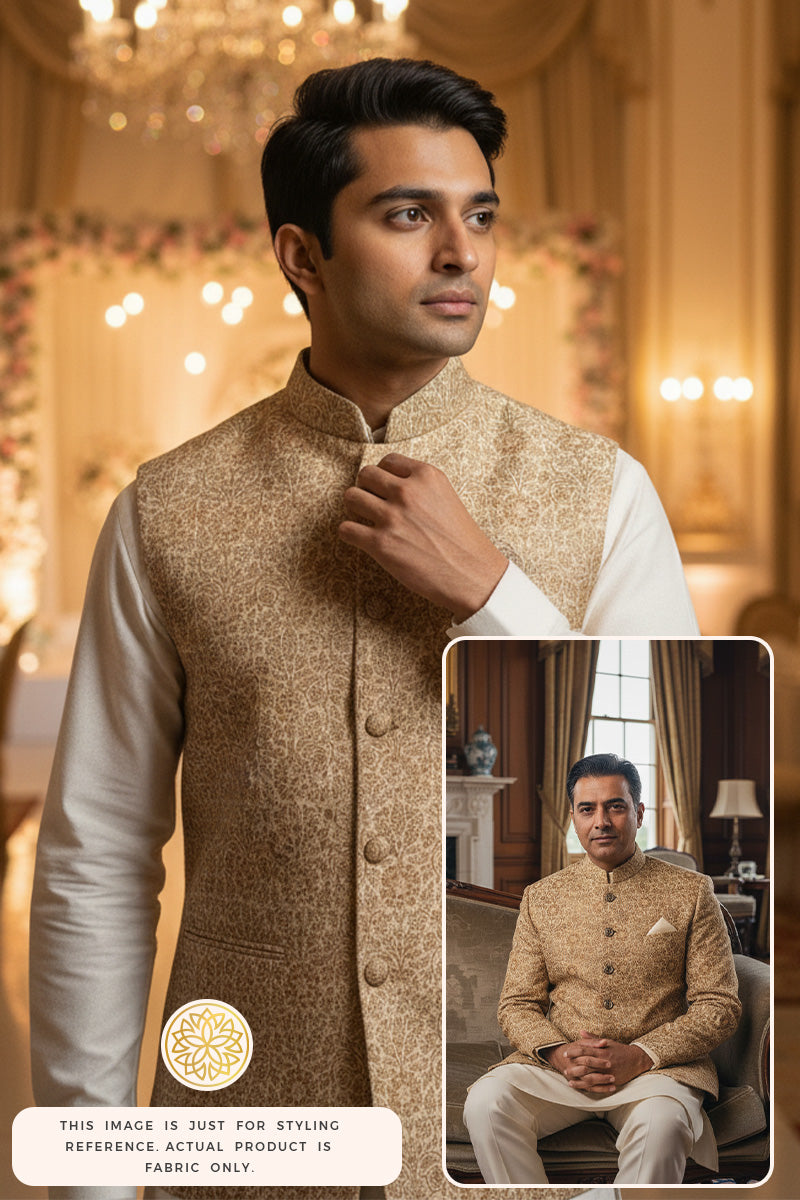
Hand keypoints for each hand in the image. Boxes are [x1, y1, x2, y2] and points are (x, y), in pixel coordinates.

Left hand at [339, 453, 507, 620]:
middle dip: (366, 488)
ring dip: (354, 509)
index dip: (383, 475)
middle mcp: (407, 492)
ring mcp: (392, 517)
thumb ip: (421, 486)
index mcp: (426, 476)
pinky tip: (362, 539)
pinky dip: (350, 533)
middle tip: (373, 504)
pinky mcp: (380, 543)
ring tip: (365, 520)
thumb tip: (391, 484)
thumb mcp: (447, 498)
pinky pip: (345, 529)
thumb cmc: (462, 540)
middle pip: (365, 475)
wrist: (471, 575)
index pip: (388, 460)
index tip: (386, 489)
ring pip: (351, 497)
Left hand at [542, 1032, 650, 1095]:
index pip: (585, 1050)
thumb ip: (593, 1039)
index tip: (566, 1052)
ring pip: (591, 1076)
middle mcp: (604, 1061)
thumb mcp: (607, 1041)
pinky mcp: (611, 1080)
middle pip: (586, 1063)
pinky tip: (581, 1087)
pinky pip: (598, 1085)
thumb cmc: (620, 1050)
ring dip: (579, 1078)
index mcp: (602, 1050)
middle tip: (564, 1066)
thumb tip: (580, 1032)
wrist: (636, 1060)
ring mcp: (608, 1072)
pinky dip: (588, 1086)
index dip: (575, 1051)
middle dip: (574, 1065)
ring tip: (569, 1078)